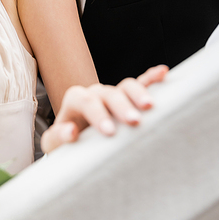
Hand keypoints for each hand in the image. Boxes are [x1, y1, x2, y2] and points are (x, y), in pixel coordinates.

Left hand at [41, 65, 167, 153]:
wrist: (77, 146)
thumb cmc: (65, 146)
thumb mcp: (55, 144)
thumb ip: (58, 137)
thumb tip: (71, 131)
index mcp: (76, 100)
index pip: (84, 100)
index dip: (97, 114)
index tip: (109, 132)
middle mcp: (96, 93)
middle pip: (109, 92)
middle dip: (122, 106)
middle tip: (134, 122)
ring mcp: (114, 94)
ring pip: (127, 86)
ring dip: (140, 93)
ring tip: (151, 107)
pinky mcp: (129, 99)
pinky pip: (141, 84)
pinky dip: (151, 78)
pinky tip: (163, 73)